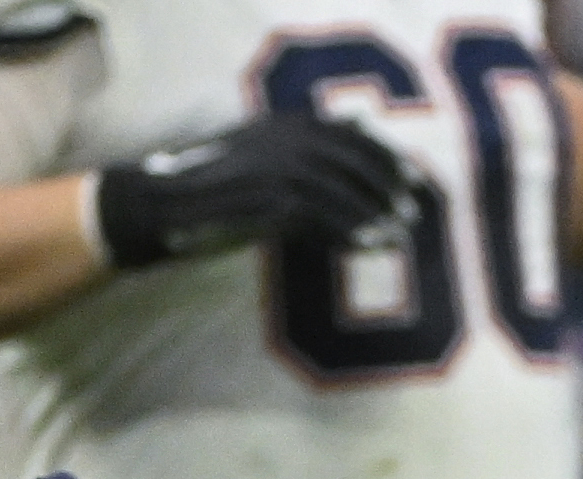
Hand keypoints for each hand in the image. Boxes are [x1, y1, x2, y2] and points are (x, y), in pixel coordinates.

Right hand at [94, 112, 421, 268]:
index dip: (387, 157)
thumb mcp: (265, 160)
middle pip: (352, 162)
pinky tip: (372, 249)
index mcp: (284, 124)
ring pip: (342, 192)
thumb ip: (307, 155)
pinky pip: (323, 220)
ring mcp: (275, 168)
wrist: (166, 205)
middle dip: (387, 188)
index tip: (416, 180)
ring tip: (399, 239)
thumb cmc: (220, 188)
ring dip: (375, 217)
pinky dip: (351, 235)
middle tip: (412, 214)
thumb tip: (360, 147)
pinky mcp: (269, 200)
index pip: (350, 134)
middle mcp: (282, 139)